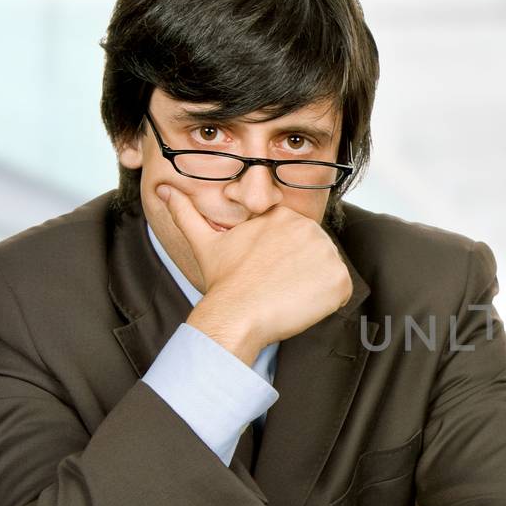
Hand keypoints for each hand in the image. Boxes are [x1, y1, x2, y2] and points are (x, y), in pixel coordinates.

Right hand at [159, 184, 352, 362]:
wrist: (236, 314)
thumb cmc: (223, 283)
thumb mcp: (204, 242)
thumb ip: (186, 212)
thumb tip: (163, 191)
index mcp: (282, 216)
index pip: (298, 242)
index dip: (285, 263)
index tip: (270, 276)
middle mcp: (309, 227)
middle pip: (315, 256)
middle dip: (300, 274)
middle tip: (276, 288)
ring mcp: (327, 252)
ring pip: (328, 273)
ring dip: (313, 288)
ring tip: (285, 296)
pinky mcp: (339, 278)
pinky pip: (342, 292)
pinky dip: (327, 303)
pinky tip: (301, 305)